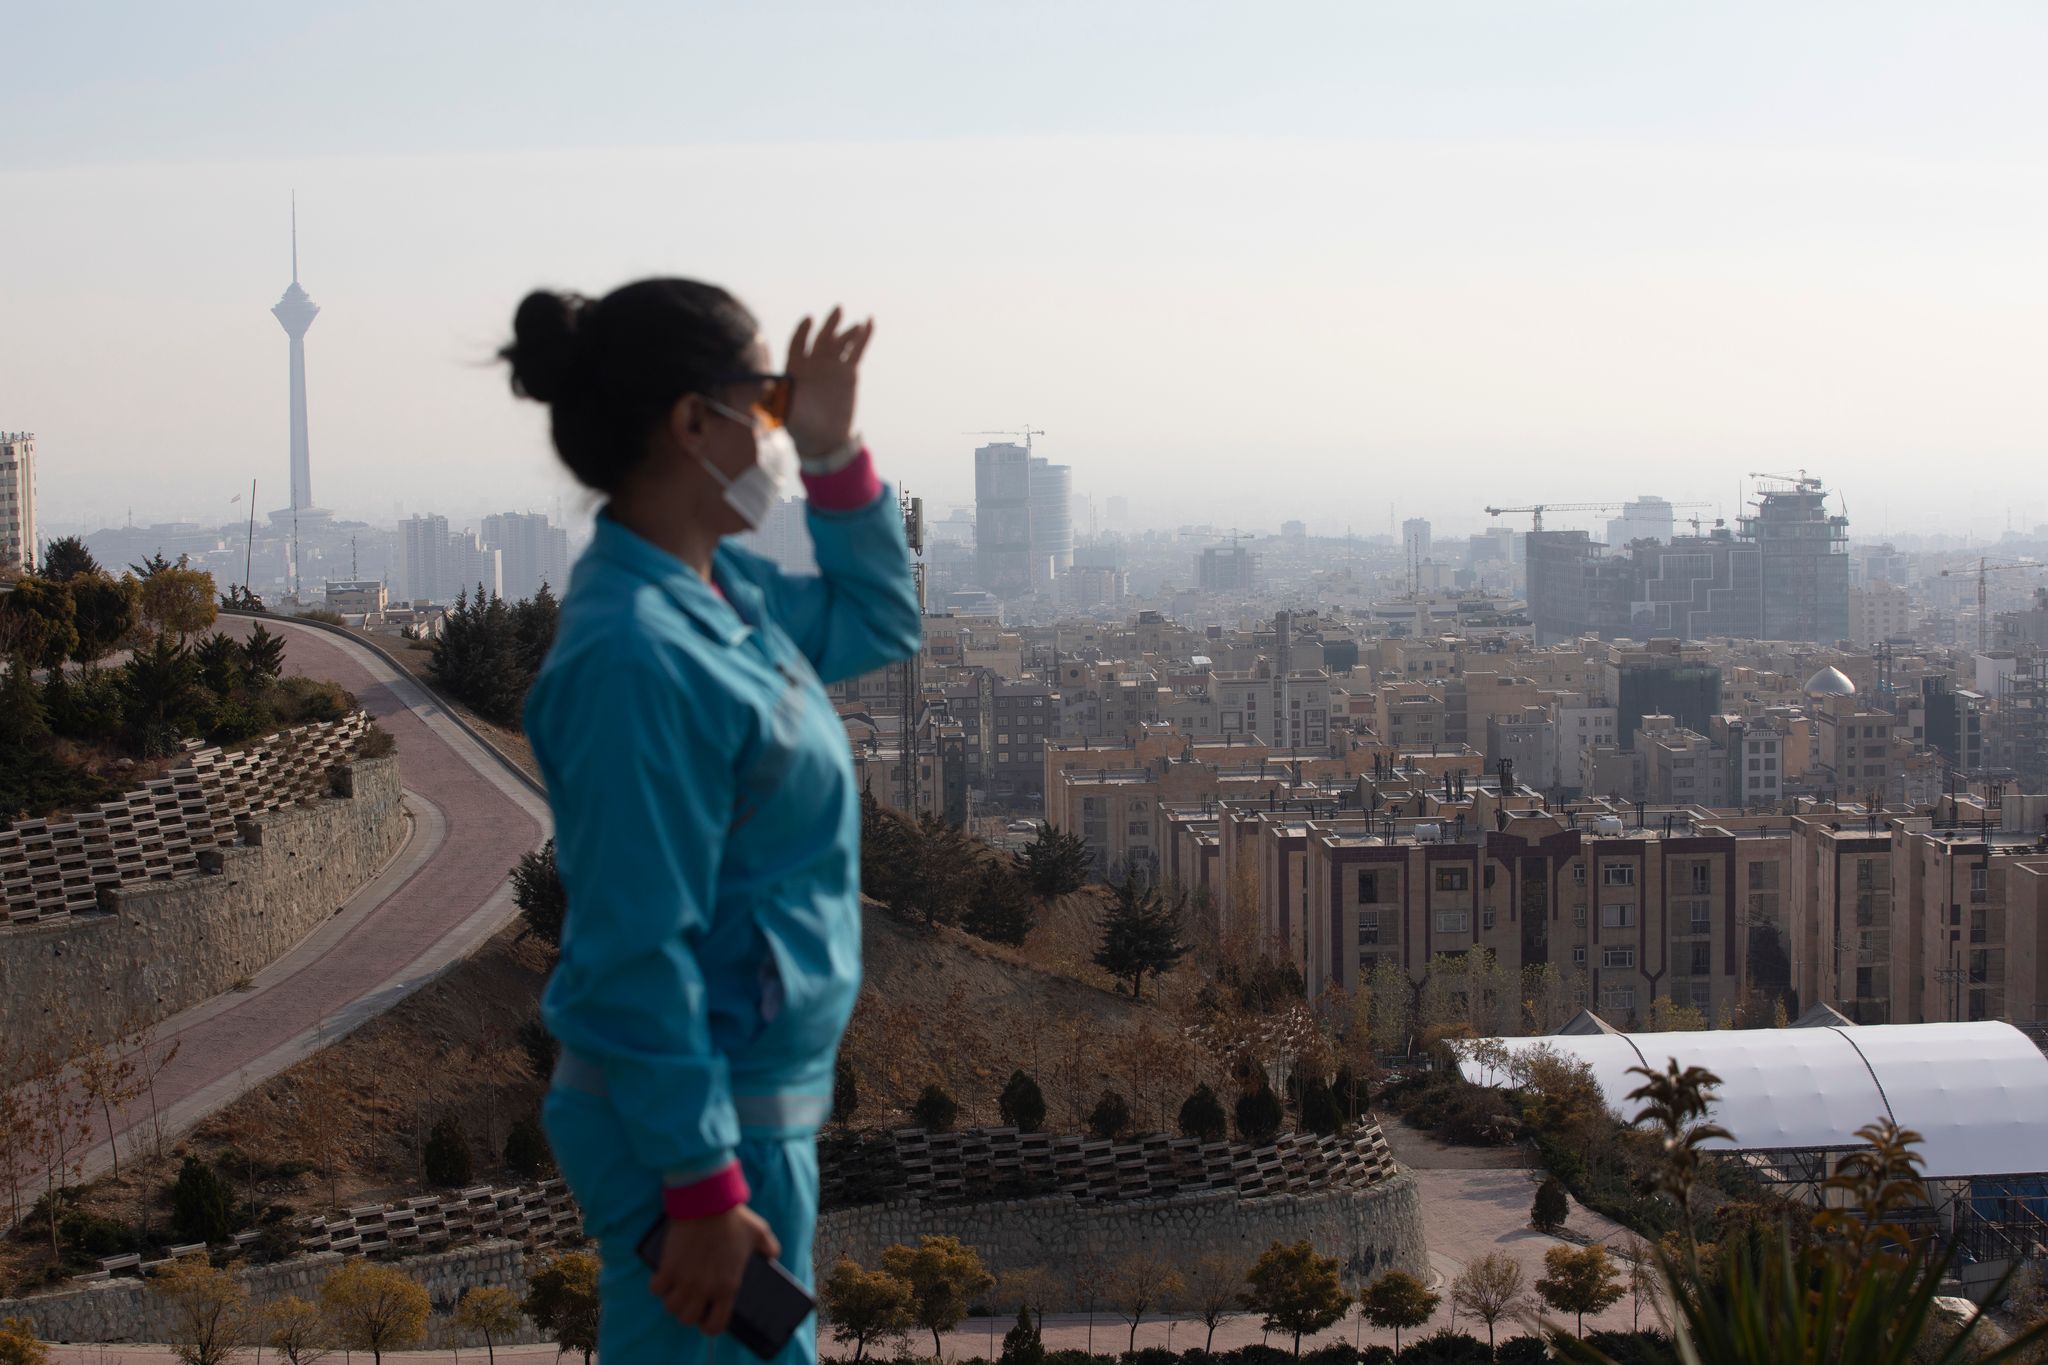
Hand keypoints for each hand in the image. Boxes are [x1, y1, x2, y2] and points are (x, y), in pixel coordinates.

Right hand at [648, 1204, 780, 1334]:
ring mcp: (684, 1279)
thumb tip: (772, 1256)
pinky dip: (658, 1285)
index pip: (715, 1325)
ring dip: (673, 1299)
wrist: (707, 1201)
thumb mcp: (759, 1233)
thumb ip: (770, 1248)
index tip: (707, 1316)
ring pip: (670, 1307)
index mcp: (727, 1287)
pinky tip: (664, 1276)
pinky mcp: (667, 1267)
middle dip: (688, 1311)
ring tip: (676, 1289)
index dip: (709, 1325)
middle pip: (687, 1319)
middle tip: (690, 1299)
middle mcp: (704, 1289)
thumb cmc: (734, 1218)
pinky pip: (656, 1289)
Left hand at [784, 306, 874, 459]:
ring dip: (848, 331)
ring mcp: (832, 366)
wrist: (823, 439)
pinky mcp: (848, 373)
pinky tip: (870, 323)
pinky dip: (864, 337)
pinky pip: (856, 351)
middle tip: (838, 309)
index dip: (803, 331)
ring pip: (840, 342)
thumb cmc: (800, 427)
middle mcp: (813, 363)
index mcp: (796, 368)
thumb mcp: (785, 413)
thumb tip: (765, 394)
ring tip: (857, 325)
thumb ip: (777, 401)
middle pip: (821, 337)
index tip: (809, 320)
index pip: (798, 343)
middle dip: (829, 323)